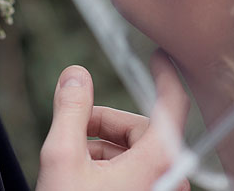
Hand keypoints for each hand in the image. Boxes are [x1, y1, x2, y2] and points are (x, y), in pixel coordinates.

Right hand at [35, 51, 190, 190]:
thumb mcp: (62, 158)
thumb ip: (70, 110)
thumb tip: (75, 74)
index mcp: (158, 162)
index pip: (172, 104)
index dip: (166, 75)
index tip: (160, 56)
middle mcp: (169, 179)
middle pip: (142, 131)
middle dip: (105, 125)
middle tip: (74, 131)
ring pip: (137, 154)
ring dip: (104, 149)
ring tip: (72, 162)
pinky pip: (136, 175)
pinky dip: (111, 169)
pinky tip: (82, 178)